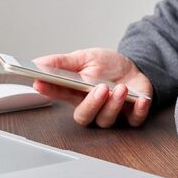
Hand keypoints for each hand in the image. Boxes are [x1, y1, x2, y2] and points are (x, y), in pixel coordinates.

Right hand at [32, 48, 152, 127]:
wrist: (134, 67)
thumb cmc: (108, 66)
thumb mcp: (85, 58)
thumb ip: (62, 62)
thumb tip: (37, 62)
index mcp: (76, 93)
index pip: (58, 94)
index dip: (49, 91)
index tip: (41, 82)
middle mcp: (92, 107)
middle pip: (84, 116)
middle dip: (91, 103)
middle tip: (100, 88)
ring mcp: (111, 113)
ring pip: (107, 119)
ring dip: (114, 104)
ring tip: (121, 88)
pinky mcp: (132, 115)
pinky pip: (134, 120)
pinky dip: (138, 111)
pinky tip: (139, 100)